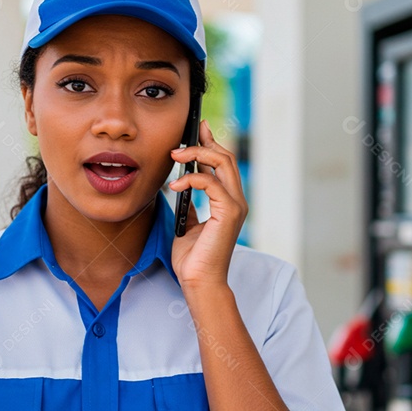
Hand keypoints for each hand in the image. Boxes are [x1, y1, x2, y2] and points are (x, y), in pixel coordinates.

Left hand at [167, 119, 247, 288]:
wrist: (198, 281)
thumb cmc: (193, 259)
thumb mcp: (189, 223)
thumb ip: (191, 203)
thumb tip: (183, 187)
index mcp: (228, 202)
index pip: (223, 164)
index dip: (211, 143)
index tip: (197, 129)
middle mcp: (236, 201)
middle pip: (226, 157)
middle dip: (203, 143)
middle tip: (178, 143)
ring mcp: (235, 206)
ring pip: (223, 163)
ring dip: (197, 155)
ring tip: (175, 156)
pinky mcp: (229, 213)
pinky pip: (211, 183)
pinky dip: (191, 178)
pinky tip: (175, 185)